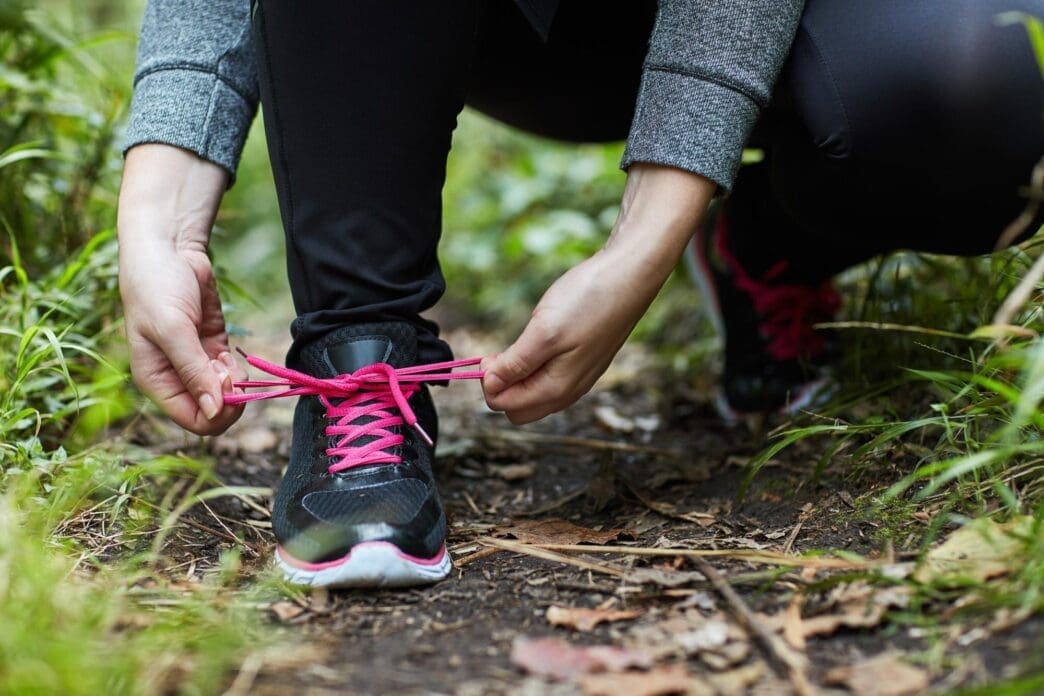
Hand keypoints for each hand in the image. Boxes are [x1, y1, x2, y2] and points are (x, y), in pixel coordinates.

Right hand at [118, 145, 245, 434]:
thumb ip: (193, 371)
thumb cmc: (157, 288)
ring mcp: (195, 364)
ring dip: (232, 381)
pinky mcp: (211, 348)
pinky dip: (235, 368)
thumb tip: (213, 411)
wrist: (169, 250)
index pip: (192, 420)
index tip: (227, 389)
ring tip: (223, 357)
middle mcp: (175, 377)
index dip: (216, 414)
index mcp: (156, 380)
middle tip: (227, 370)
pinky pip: (230, 374)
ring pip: (224, 394)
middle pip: (211, 410)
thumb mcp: (172, 330)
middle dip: (227, 397)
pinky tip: (226, 352)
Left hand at [481, 249, 650, 422]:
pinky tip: (539, 341)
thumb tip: (490, 386)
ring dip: (518, 376)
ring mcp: (579, 377)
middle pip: (519, 408)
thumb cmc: (588, 301)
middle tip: (500, 352)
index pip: (505, 405)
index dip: (489, 383)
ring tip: (520, 343)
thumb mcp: (543, 332)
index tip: (488, 355)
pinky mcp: (584, 362)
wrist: (630, 276)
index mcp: (556, 389)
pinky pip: (550, 379)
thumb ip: (515, 365)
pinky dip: (534, 367)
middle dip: (501, 386)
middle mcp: (569, 391)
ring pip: (534, 394)